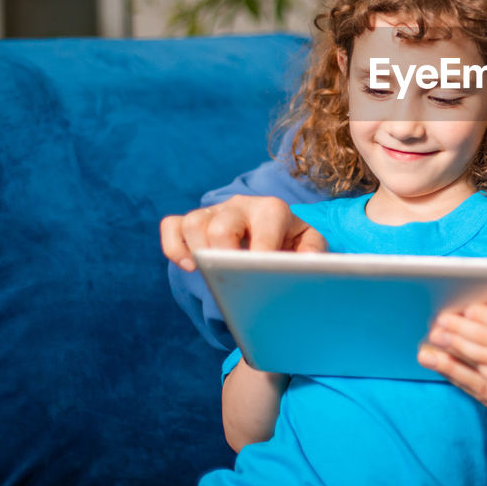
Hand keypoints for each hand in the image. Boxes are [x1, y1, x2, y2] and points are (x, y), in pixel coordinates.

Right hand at [159, 194, 327, 271]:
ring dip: (196, 250)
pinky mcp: (194, 222)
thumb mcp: (311, 245)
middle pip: (222, 223)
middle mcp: (241, 206)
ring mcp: (214, 212)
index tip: (261, 275)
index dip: (261, 253)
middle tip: (232, 279)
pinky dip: (174, 246)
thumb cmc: (294, 244)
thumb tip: (307, 262)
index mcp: (272, 209)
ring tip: (208, 273)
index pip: (264, 225)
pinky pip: (172, 226)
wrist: (278, 236)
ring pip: (193, 222)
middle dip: (224, 254)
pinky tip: (188, 266)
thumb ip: (313, 251)